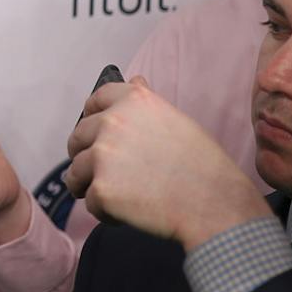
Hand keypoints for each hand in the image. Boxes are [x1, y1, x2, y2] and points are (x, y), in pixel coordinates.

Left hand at [62, 78, 270, 248]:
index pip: (95, 99)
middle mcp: (113, 122)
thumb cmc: (203, 165)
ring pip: (76, 171)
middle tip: (108, 173)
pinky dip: (104, 210)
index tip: (96, 131)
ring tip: (119, 196)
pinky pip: (89, 201)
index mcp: (133, 102)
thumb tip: (134, 80)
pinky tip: (128, 212)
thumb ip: (147, 103)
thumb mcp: (177, 120)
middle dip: (87, 155)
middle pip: (78, 137)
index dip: (92, 116)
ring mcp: (103, 156)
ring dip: (91, 184)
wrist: (215, 205)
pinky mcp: (101, 189)